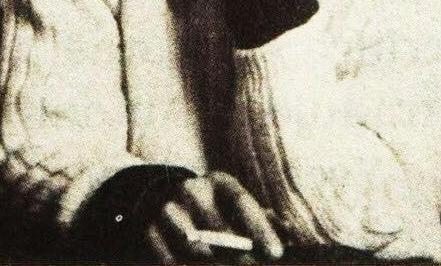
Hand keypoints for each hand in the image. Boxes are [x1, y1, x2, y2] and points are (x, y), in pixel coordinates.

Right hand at [145, 171, 283, 263]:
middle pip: (220, 232)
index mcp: (219, 182)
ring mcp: (169, 209)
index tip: (276, 254)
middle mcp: (193, 190)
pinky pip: (171, 261)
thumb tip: (292, 234)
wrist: (161, 202)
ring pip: (195, 249)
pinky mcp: (149, 230)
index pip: (243, 202)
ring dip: (212, 264)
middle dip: (240, 259)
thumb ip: (262, 220)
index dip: (261, 230)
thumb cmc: (212, 211)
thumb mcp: (234, 206)